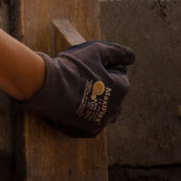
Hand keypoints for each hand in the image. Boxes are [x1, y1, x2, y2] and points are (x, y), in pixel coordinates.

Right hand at [19, 40, 134, 137]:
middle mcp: (117, 107)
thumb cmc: (73, 66)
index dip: (104, 66)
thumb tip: (131, 57)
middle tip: (82, 77)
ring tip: (76, 92)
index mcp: (122, 88)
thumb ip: (116, 51)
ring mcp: (103, 121)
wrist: (49, 86)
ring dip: (94, 102)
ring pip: (103, 110)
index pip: (119, 74)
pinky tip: (71, 105)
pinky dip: (83, 115)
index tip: (89, 64)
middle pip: (113, 94)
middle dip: (102, 87)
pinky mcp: (88, 131)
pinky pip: (89, 121)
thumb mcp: (95, 50)